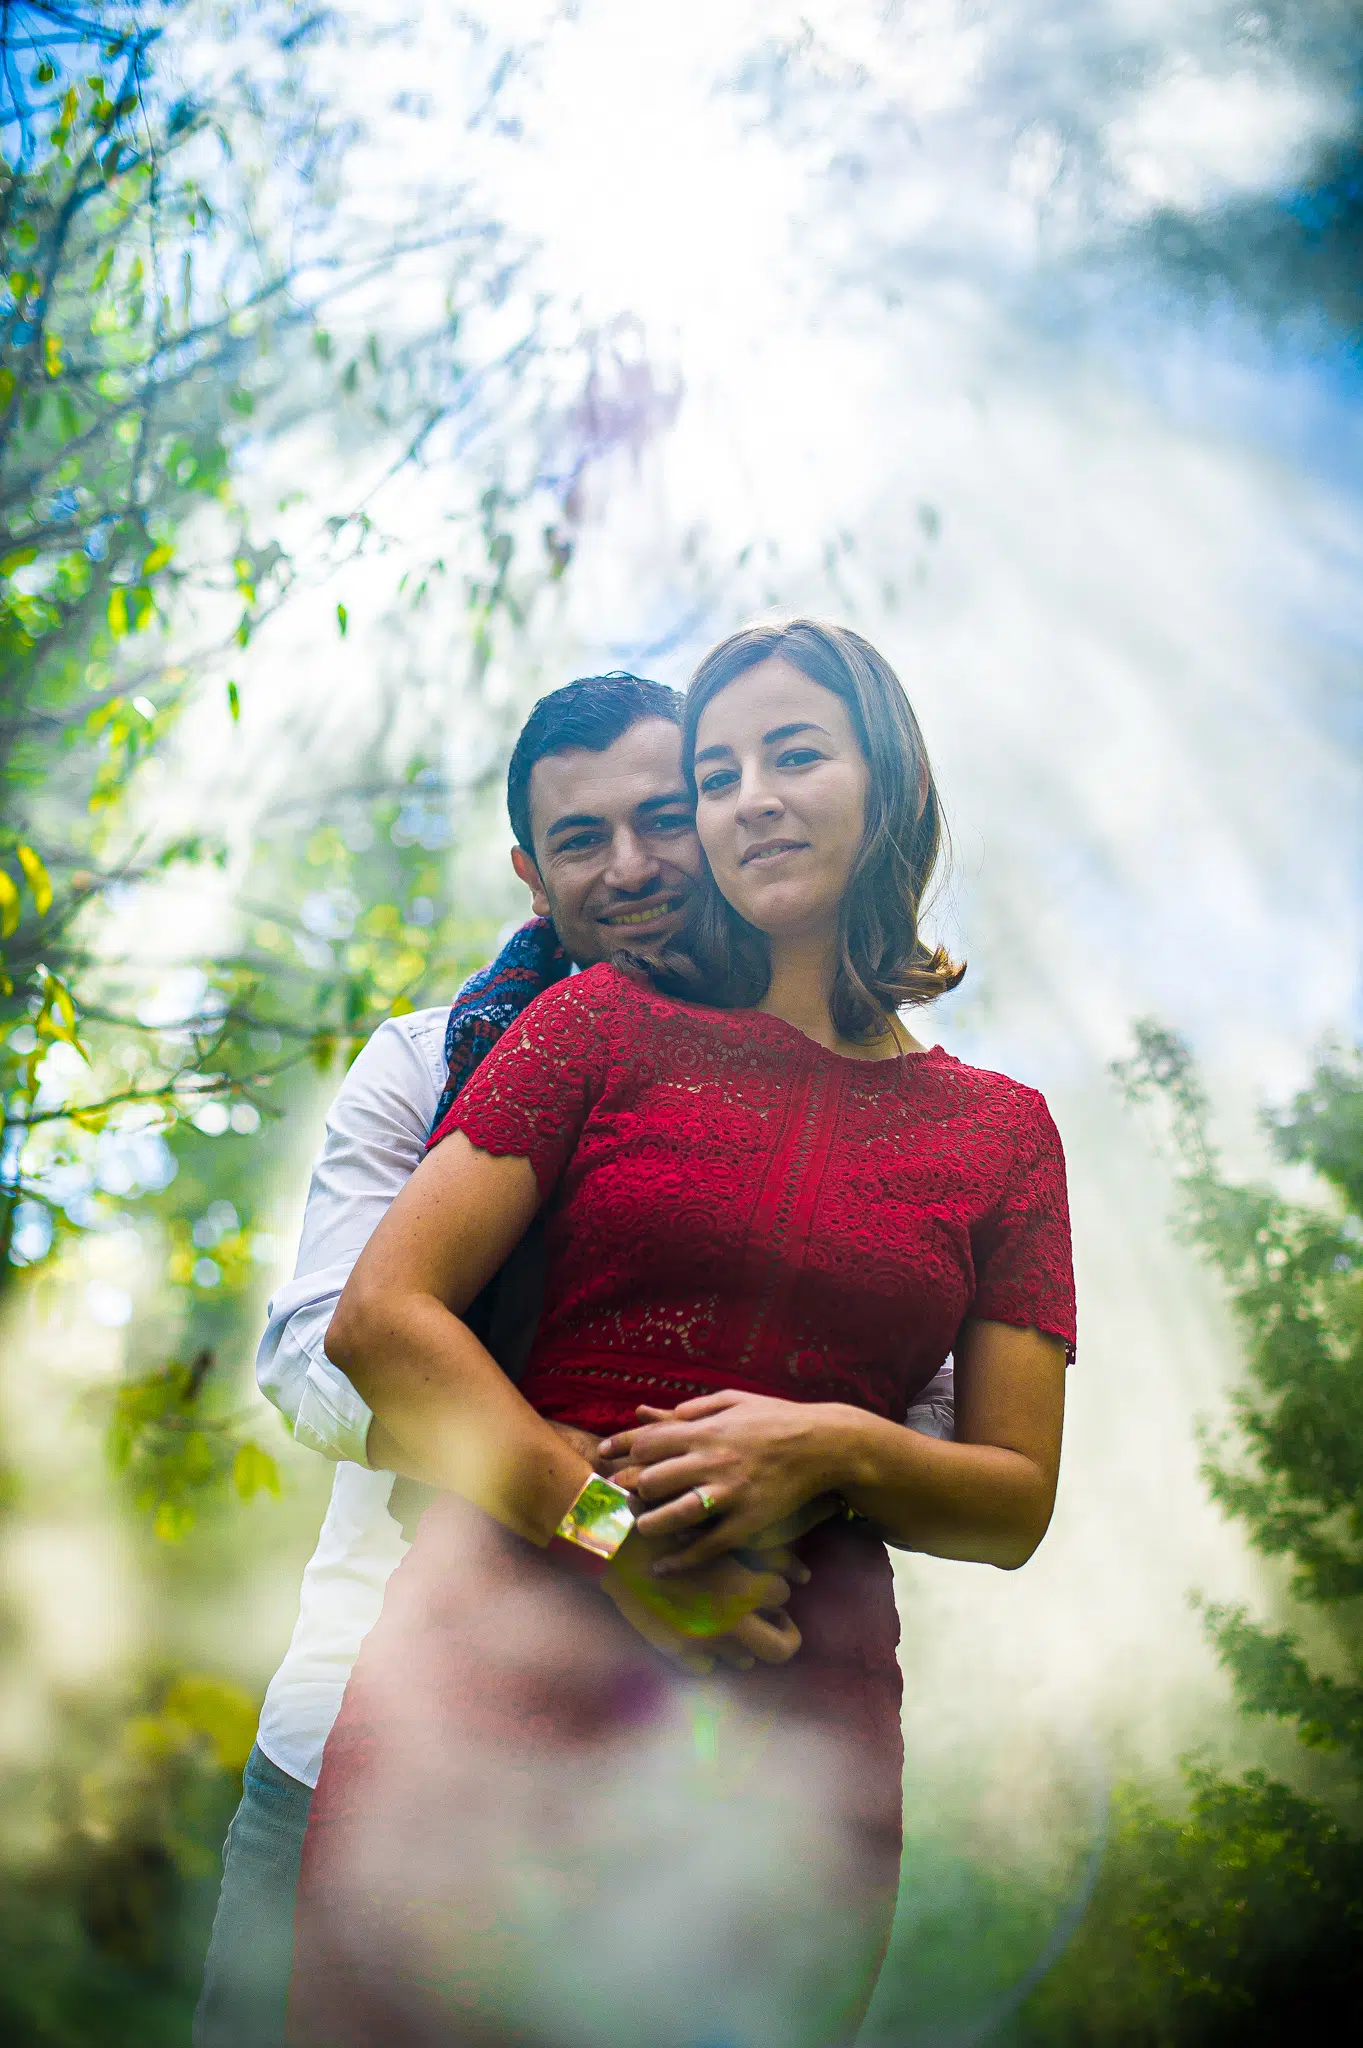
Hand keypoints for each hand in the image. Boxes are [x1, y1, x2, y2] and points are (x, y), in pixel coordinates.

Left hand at [599, 1390, 840, 1571]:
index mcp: (706, 1431)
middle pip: (652, 1480)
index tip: (611, 1459)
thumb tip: (665, 1412)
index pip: (648, 1443)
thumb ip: (699, 1407)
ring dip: (649, 1524)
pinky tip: (662, 1569)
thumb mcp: (737, 1400)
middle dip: (633, 1490)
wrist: (824, 1445)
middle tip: (625, 1497)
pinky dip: (680, 1562)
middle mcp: (712, 1462)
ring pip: (673, 1515)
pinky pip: (706, 1548)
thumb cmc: (779, 1419)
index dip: (623, 1451)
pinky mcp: (747, 1523)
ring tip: (642, 1527)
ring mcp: (729, 1495)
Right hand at [602, 1526, 800, 1669]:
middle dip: (784, 1634)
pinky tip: (697, 1628)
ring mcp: (703, 1642)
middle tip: (772, 1621)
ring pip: (744, 1660)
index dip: (775, 1588)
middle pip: (782, 1649)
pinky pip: (707, 1666)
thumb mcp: (722, 1538)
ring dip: (742, 1641)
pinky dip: (708, 1652)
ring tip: (725, 1617)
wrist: (619, 1549)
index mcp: (743, 1589)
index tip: (767, 1585)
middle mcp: (729, 1622)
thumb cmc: (671, 1531)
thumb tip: (804, 1577)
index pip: (782, 1595)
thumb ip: (767, 1556)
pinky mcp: (677, 1652)